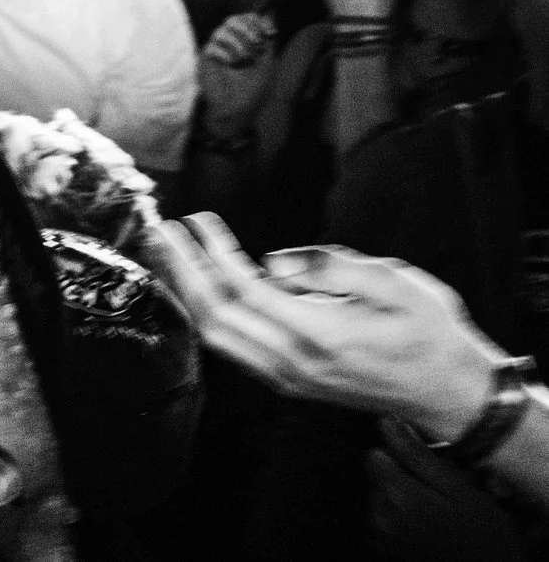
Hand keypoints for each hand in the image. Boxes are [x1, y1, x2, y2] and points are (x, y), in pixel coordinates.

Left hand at [157, 214, 504, 442]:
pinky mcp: (288, 382)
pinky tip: (197, 288)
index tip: (199, 220)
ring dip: (187, 292)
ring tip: (168, 253)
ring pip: (217, 335)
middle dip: (183, 268)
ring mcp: (288, 377)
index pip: (245, 289)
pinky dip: (206, 315)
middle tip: (163, 229)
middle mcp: (295, 362)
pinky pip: (231, 348)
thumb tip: (272, 260)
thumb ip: (332, 267)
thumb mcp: (397, 284)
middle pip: (217, 313)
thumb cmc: (428, 331)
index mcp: (321, 334)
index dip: (214, 252)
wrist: (448, 391)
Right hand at [197, 11, 277, 133]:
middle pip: (232, 19)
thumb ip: (268, 42)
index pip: (246, 18)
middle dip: (247, 29)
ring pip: (220, 30)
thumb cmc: (252, 89)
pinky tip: (231, 64)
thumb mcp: (267, 64)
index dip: (256, 20)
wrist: (237, 109)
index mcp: (245, 41)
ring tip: (244, 58)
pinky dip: (224, 53)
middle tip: (256, 44)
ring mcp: (216, 50)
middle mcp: (230, 42)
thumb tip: (271, 17)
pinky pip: (211, 46)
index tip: (268, 32)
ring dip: (236, 42)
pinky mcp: (205, 59)